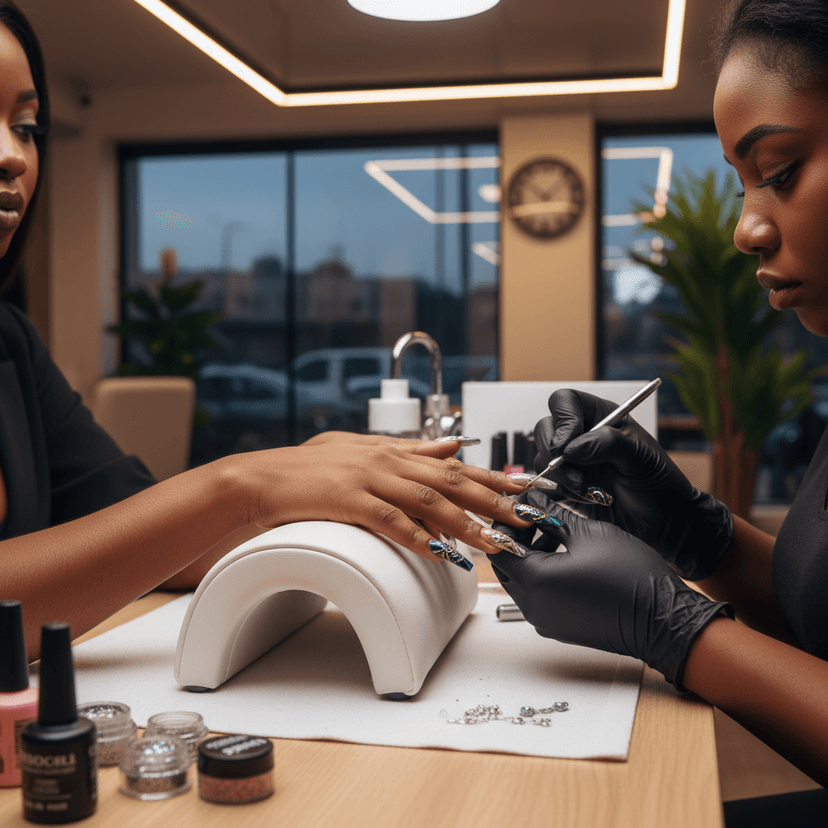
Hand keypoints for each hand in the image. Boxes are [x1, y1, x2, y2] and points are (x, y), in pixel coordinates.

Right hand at [239, 439, 527, 568]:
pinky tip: (439, 550)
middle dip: (493, 501)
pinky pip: (391, 520)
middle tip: (524, 518)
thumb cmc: (310, 469)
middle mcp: (388, 461)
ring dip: (466, 523)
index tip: (523, 490)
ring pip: (429, 501)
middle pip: (452, 481)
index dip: (492, 478)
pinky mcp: (350, 500)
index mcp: (394, 452)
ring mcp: (369, 479)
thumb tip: (450, 446)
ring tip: (494, 542)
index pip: (454, 464)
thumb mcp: (362, 449)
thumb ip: (409, 449)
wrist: (263, 478)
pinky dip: (417, 536)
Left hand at [487, 497, 732, 687]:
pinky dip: (544, 575)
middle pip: (507, 566)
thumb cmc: (630, 576)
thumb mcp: (589, 533)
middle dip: (518, 538)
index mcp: (536, 581)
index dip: (507, 522)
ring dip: (532, 556)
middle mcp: (534, 606)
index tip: (522, 506)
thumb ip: (553, 516)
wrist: (663, 620)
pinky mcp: (561, 627)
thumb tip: (534, 503)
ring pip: (523, 582)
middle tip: (537, 516)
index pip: (499, 547)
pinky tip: (568, 556)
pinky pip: (539, 597)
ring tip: (557, 532)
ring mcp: (547, 621)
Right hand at [528, 388, 731, 579]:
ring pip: (543, 460)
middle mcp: (581, 434)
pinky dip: (563, 493)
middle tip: (578, 477)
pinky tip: (588, 499)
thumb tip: (570, 449)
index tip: (567, 446)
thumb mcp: (639, 455)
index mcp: (600, 415)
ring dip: (564, 479)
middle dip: (557, 456)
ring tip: (592, 492)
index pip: (565, 402)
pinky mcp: (565, 485)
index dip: (562, 420)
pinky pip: (546, 484)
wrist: (662, 520)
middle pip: (545, 429)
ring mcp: (571, 460)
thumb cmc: (658, 482)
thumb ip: (606, 443)